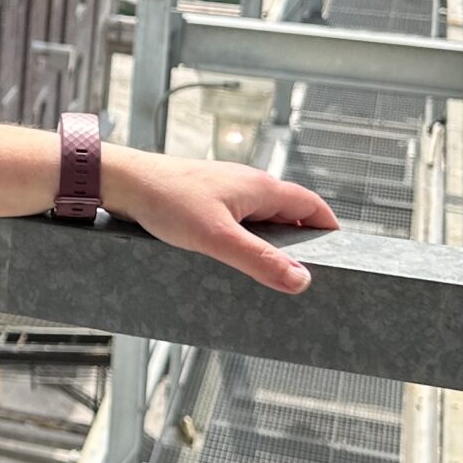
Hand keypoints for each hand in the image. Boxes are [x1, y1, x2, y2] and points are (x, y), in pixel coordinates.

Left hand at [100, 150, 337, 292]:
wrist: (122, 181)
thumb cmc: (165, 200)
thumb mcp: (217, 238)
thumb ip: (259, 260)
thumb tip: (301, 280)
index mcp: (260, 187)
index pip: (312, 204)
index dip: (329, 229)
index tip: (340, 256)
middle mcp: (247, 184)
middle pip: (289, 213)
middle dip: (300, 241)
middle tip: (302, 274)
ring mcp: (225, 191)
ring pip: (260, 219)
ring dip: (269, 243)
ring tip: (269, 274)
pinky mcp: (204, 200)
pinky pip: (236, 221)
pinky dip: (244, 240)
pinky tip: (232, 260)